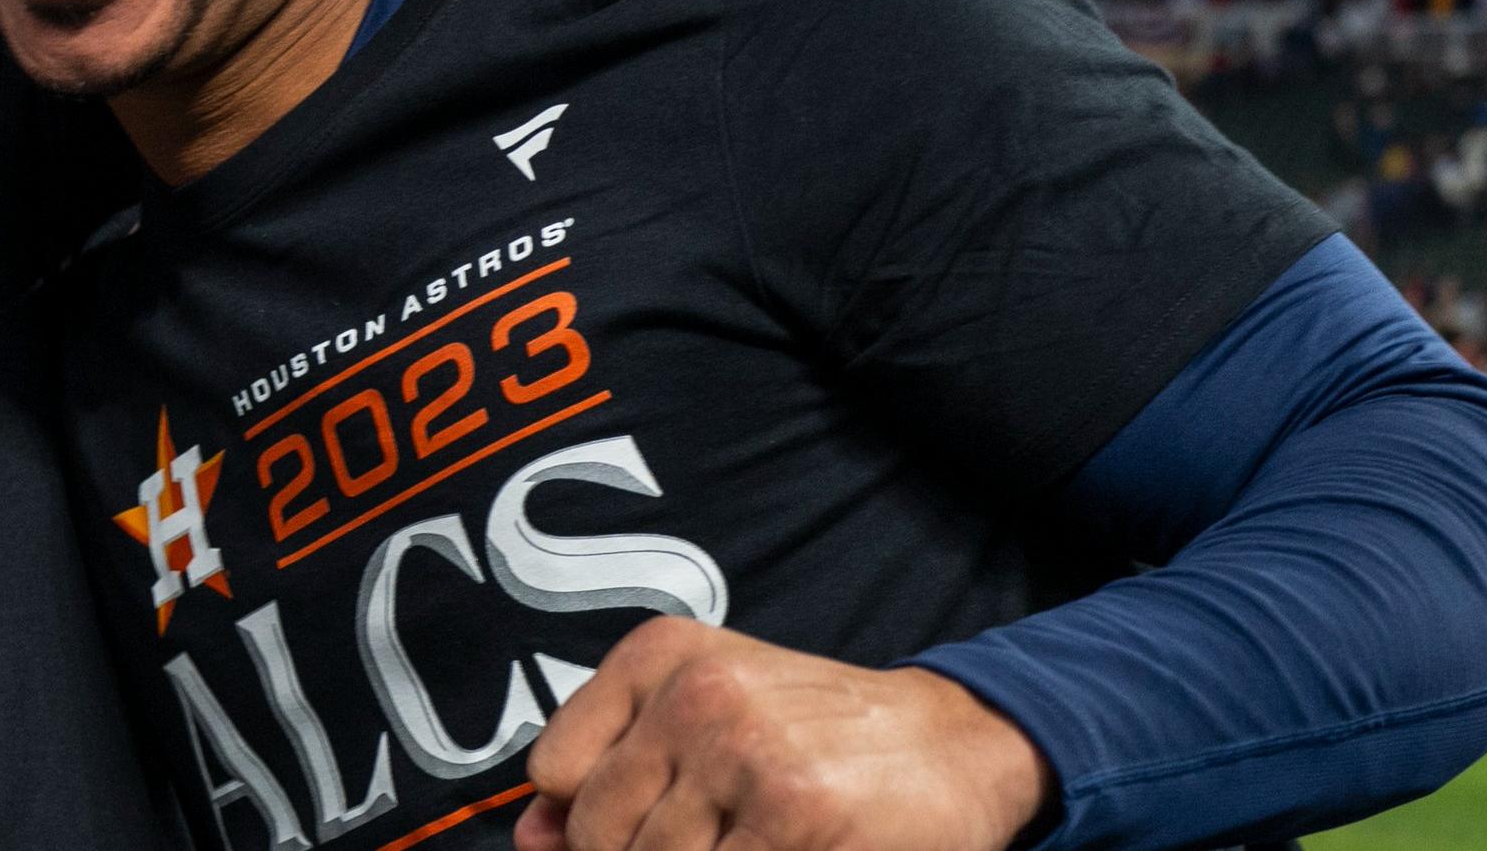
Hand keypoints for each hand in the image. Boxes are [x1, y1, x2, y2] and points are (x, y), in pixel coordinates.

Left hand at [518, 617, 1046, 850]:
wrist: (956, 744)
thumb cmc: (816, 736)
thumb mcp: (704, 714)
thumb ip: (607, 769)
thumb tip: (530, 839)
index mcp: (662, 655)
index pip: (555, 771)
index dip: (586, 821)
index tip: (643, 825)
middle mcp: (700, 694)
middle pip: (597, 832)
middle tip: (716, 838)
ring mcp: (749, 757)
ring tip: (750, 841)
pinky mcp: (798, 819)